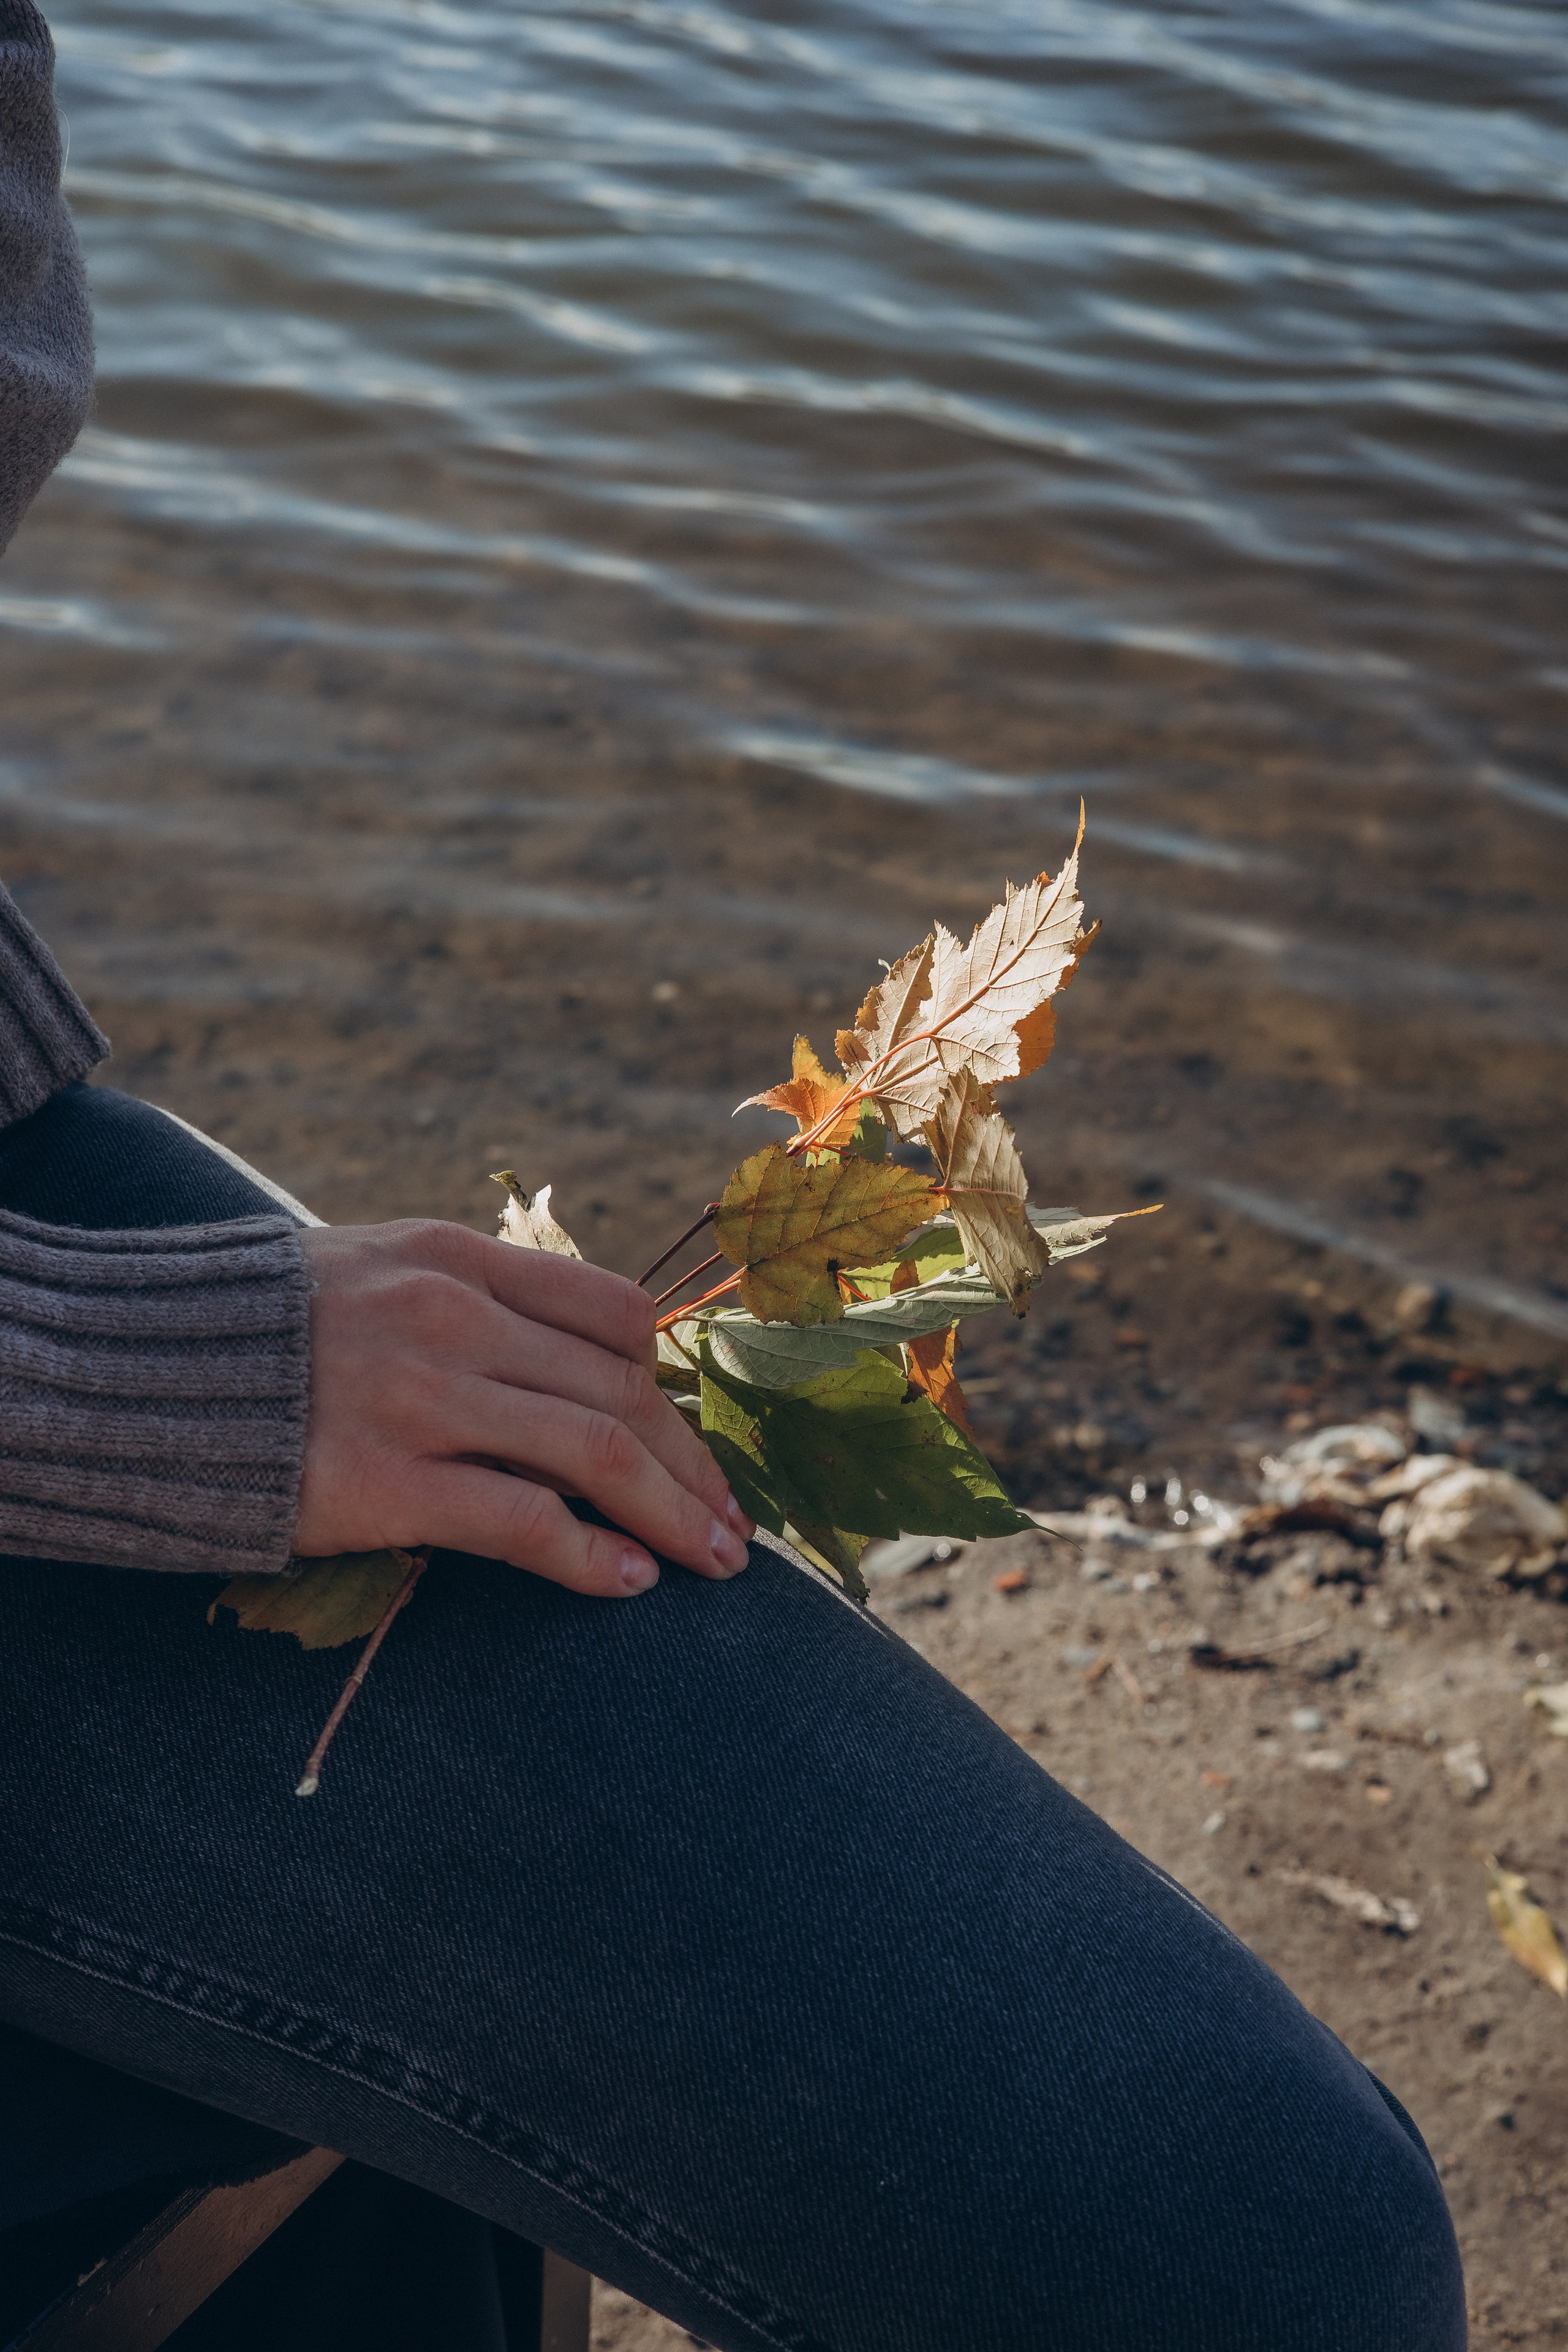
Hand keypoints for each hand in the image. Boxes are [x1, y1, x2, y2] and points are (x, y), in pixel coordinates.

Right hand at [292, 1220, 751, 1596]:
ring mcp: (419, 1396)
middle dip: (692, 1464)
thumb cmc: (260, 1330)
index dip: (673, 1383)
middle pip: (619, 1390)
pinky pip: (521, 1520)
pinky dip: (590, 1556)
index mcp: (452, 1255)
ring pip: (594, 1451)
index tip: (693, 1437)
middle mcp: (448, 1314)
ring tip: (715, 1562)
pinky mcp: (383, 1482)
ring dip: (672, 1512)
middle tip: (734, 1523)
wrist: (132, 1371)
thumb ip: (468, 1300)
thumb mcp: (371, 1271)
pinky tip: (629, 1583)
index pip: (613, 1311)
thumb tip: (566, 1360)